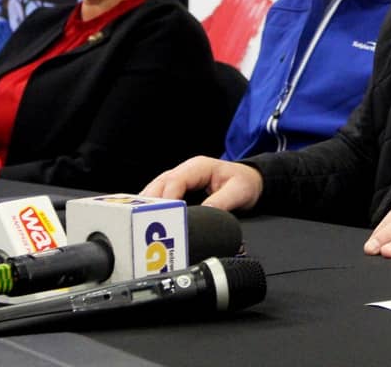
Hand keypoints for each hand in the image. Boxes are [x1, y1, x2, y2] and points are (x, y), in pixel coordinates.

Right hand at [141, 156, 262, 211]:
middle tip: (142, 222)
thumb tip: (201, 216)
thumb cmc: (244, 183)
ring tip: (139, 224)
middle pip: (159, 185)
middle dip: (149, 202)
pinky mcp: (178, 191)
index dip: (167, 198)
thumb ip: (220, 203)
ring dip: (147, 206)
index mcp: (198, 167)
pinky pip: (160, 198)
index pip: (175, 180)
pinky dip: (152, 208)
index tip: (163, 215)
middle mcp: (186, 172)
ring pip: (156, 191)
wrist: (251, 182)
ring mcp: (180, 180)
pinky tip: (147, 222)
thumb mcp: (238, 192)